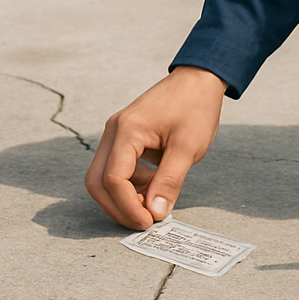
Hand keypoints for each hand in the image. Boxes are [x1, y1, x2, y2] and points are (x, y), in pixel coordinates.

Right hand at [85, 66, 225, 229]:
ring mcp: (118, 131)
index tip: (148, 222)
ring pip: (104, 175)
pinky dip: (131, 182)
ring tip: (154, 201)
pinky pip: (117, 166)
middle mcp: (115, 130)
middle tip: (144, 221)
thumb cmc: (196, 105)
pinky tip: (154, 185)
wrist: (200, 77)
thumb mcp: (188, 146)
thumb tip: (155, 213)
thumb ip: (170, 181)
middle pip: (98, 181)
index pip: (113, 179)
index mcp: (127, 130)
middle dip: (118, 206)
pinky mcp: (125, 134)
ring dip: (125, 195)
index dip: (128, 207)